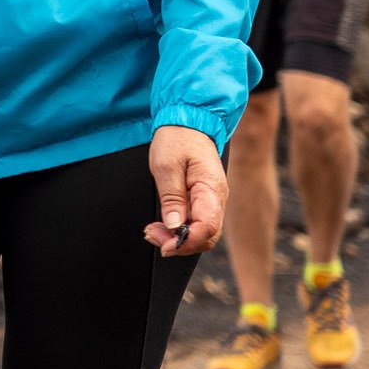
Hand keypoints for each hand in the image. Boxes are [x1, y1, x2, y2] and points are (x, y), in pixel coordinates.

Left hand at [143, 126, 226, 255]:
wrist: (187, 123)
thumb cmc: (177, 140)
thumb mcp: (166, 167)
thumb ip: (172, 198)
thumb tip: (175, 226)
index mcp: (211, 189)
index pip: (208, 228)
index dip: (187, 242)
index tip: (165, 245)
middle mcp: (216, 199)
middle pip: (206, 237)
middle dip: (180, 244)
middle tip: (152, 235)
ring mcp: (211, 201)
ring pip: (201, 233)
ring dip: (177, 239)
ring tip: (152, 231)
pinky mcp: (202, 201)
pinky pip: (195, 224)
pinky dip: (178, 230)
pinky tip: (161, 226)